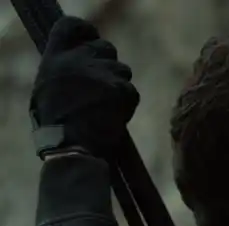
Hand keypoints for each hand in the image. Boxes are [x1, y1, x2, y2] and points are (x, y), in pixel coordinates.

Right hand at [31, 17, 138, 157]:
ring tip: (105, 107)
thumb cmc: (56, 125)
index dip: (85, 31)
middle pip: (105, 47)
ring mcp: (102, 73)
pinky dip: (126, 103)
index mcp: (55, 58)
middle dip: (107, 63)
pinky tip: (113, 117)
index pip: (71, 26)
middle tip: (102, 86)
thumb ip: (64, 70)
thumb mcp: (47, 90)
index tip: (91, 37)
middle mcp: (79, 59)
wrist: (72, 146)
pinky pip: (131, 91)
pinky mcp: (122, 89)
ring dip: (118, 85)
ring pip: (122, 70)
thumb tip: (81, 60)